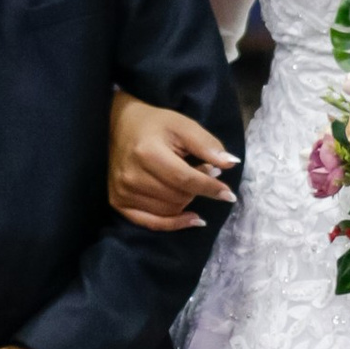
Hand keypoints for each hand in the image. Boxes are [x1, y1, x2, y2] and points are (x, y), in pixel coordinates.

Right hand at [109, 89, 238, 231]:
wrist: (119, 125)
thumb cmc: (155, 124)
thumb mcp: (183, 126)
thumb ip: (207, 145)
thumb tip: (231, 164)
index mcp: (147, 153)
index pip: (185, 179)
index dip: (209, 188)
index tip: (229, 194)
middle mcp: (132, 176)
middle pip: (178, 196)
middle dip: (198, 188)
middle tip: (205, 172)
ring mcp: (122, 191)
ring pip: (169, 210)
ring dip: (187, 201)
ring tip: (191, 183)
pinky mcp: (118, 202)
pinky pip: (151, 223)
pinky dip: (174, 224)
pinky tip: (191, 218)